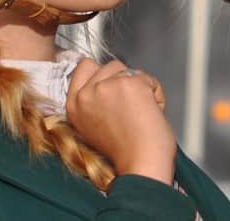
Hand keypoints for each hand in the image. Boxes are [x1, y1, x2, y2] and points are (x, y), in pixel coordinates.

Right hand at [66, 58, 175, 184]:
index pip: (85, 66)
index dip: (103, 73)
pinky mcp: (128, 84)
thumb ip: (94, 101)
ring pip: (130, 70)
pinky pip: (148, 79)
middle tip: (129, 111)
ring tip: (139, 114)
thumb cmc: (125, 150)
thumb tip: (107, 78)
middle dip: (125, 81)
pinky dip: (156, 94)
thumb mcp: (94, 124)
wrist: (141, 163)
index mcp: (73, 105)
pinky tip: (151, 113)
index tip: (113, 86)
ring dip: (141, 88)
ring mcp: (106, 87)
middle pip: (111, 66)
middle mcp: (86, 94)